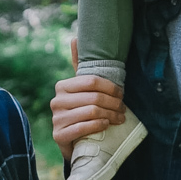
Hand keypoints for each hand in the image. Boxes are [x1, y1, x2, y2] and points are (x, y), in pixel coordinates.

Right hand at [50, 38, 125, 163]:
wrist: (73, 142)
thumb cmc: (81, 111)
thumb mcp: (81, 90)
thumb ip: (79, 67)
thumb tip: (75, 38)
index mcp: (62, 86)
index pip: (92, 81)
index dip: (111, 87)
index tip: (122, 94)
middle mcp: (56, 101)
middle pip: (94, 97)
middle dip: (113, 103)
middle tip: (123, 109)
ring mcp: (56, 119)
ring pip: (91, 112)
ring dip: (110, 115)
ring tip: (120, 118)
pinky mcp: (59, 135)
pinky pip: (83, 127)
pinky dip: (99, 126)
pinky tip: (107, 125)